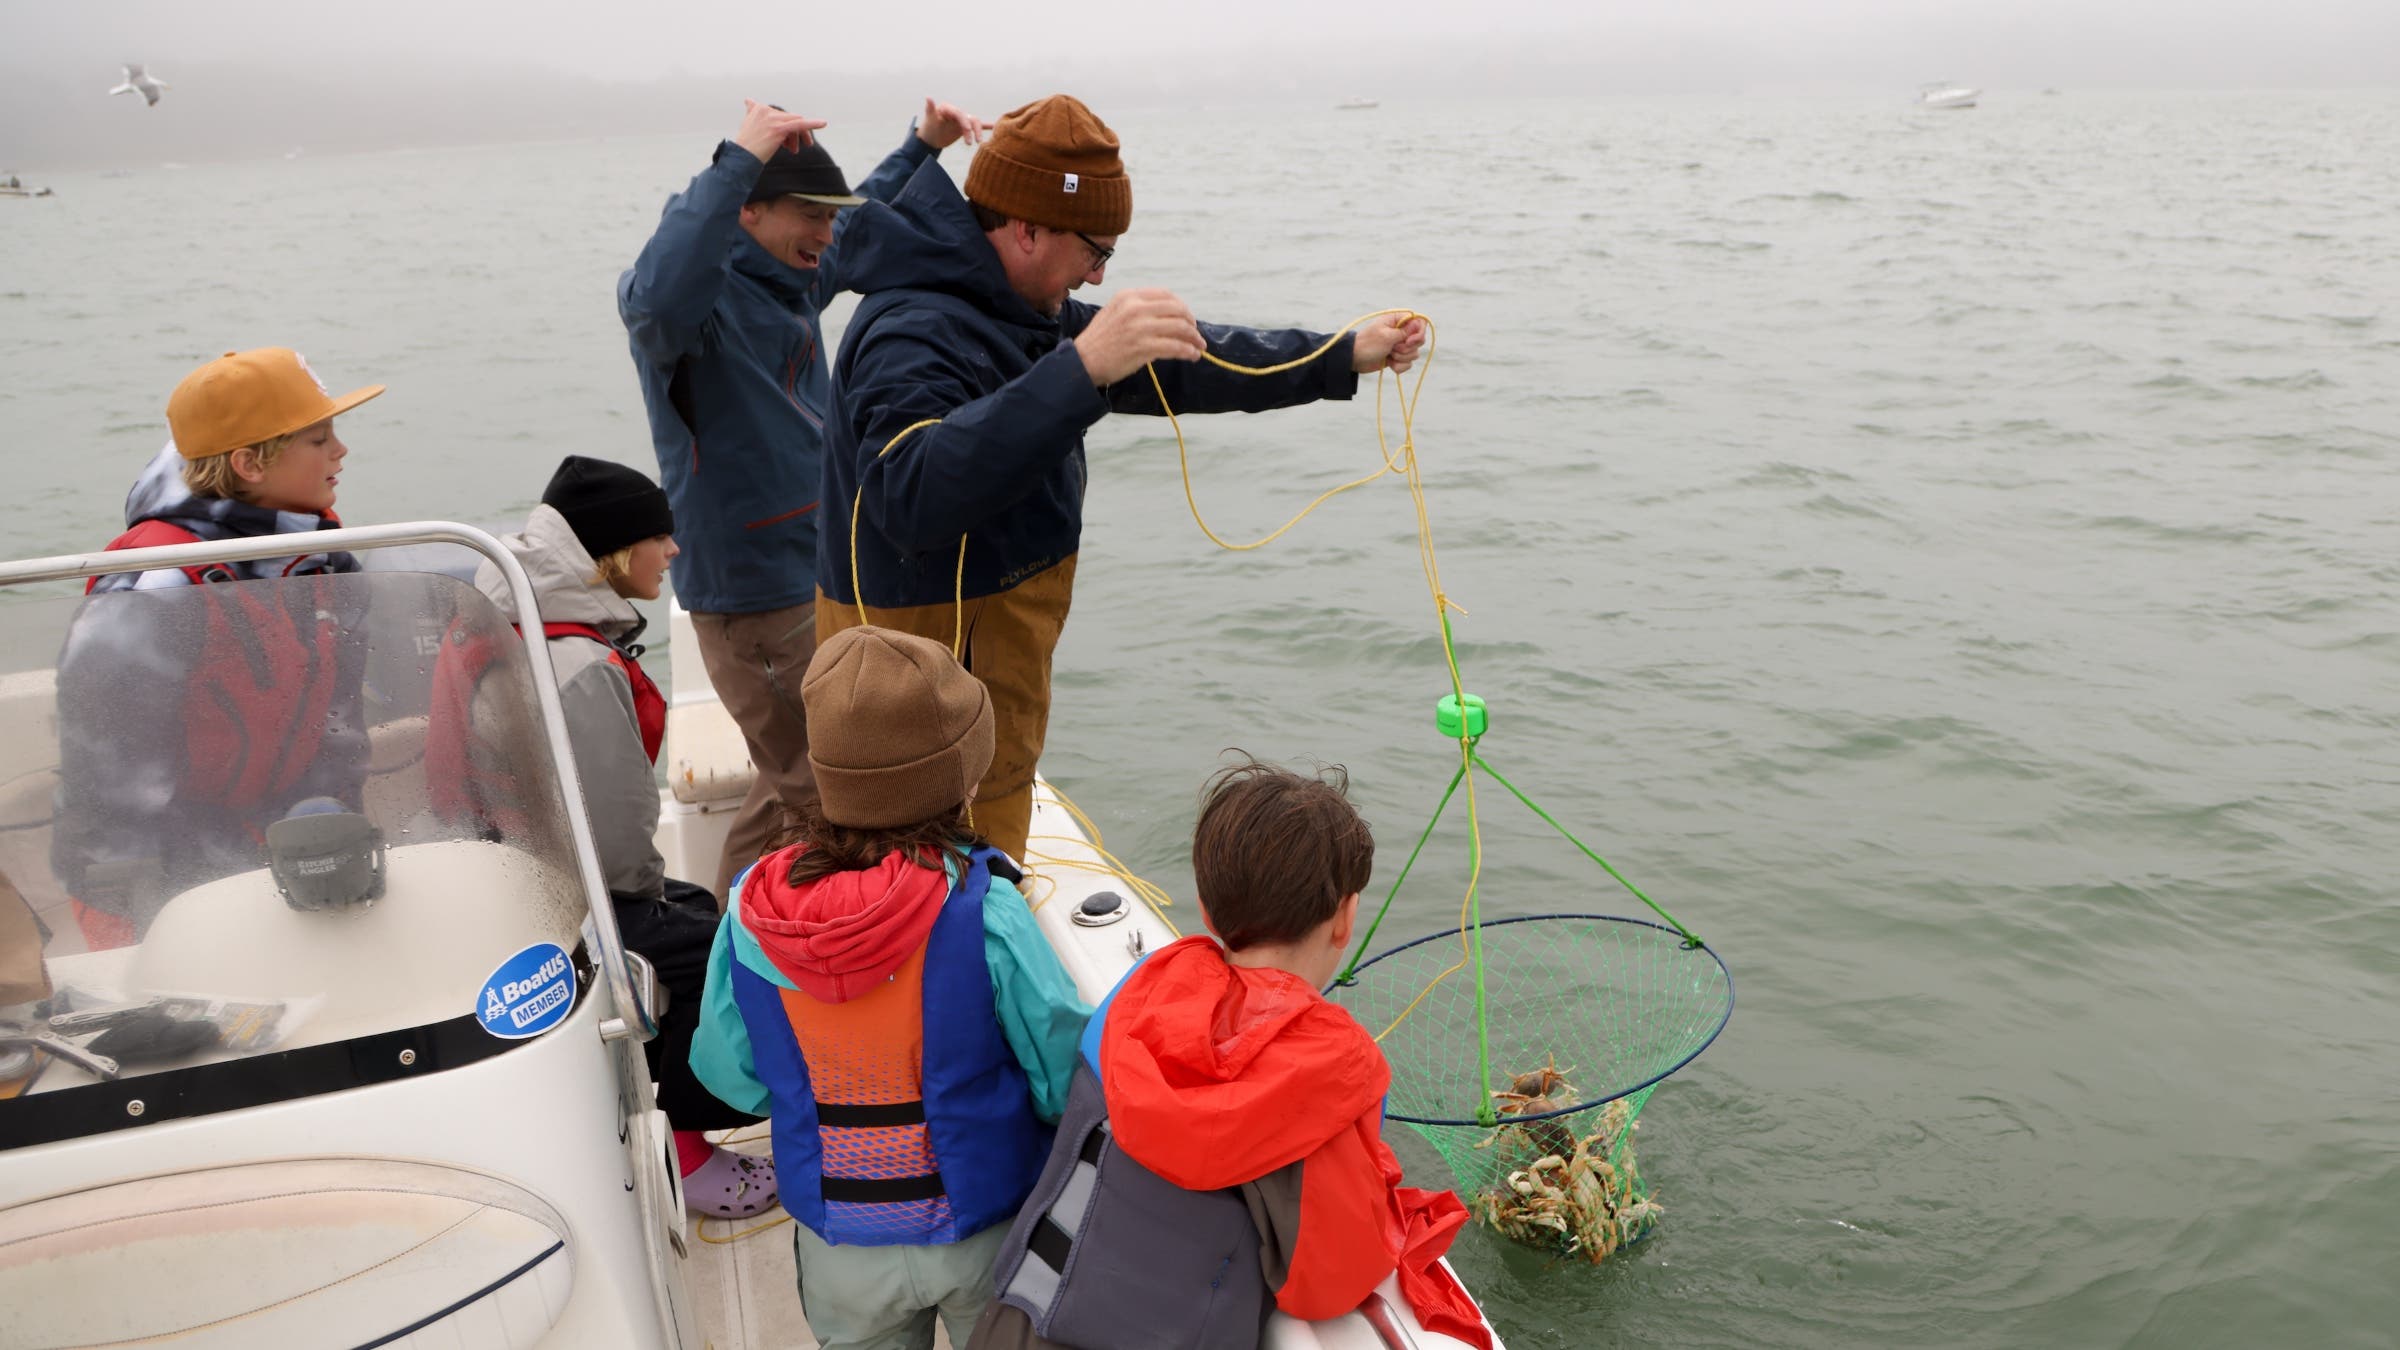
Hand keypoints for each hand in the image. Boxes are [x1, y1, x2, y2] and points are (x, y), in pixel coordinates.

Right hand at [734, 99, 827, 162]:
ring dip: (798, 138)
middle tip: (793, 149)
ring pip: (795, 124)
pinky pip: (800, 124)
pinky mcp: (779, 129)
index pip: (781, 115)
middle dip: (794, 134)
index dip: (786, 128)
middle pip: (790, 119)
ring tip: (794, 151)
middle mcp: (766, 110)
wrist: (741, 159)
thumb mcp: (748, 124)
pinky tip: (823, 123)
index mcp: (759, 108)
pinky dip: (813, 123)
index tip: (784, 141)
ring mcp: (772, 119)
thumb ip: (752, 111)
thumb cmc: (746, 146)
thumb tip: (748, 100)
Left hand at [916, 97, 988, 149]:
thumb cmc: (928, 128)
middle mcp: (957, 113)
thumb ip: (930, 108)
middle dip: (972, 129)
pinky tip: (995, 127)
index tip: (967, 130)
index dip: (963, 121)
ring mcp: (962, 120)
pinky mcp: (966, 127)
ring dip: (977, 132)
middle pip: (969, 119)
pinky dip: (986, 126)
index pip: (958, 113)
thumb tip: (928, 97)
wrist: (930, 139)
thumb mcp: (929, 119)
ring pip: (974, 123)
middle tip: (972, 141)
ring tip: (978, 142)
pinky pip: (977, 126)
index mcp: (948, 108)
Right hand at [1073, 288, 1208, 385]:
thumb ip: (1137, 308)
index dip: (1182, 306)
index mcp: (1128, 296)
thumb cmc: (1099, 341)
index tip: (1188, 318)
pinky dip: (1188, 351)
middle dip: (1192, 323)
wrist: (1082, 362)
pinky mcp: (1143, 347)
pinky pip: (1175, 347)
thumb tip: (1168, 314)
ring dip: (1194, 339)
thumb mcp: (1114, 312)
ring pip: (1180, 328)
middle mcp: (1135, 308)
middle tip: (1197, 335)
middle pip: (1177, 310)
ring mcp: (1139, 327)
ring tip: (1199, 348)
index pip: (1166, 295)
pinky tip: (1192, 356)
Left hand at [1350, 313, 1428, 373]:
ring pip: (1414, 354)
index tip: (1410, 341)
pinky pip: (1408, 364)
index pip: (1419, 322)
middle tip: (1393, 348)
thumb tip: (1419, 323)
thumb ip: (1405, 331)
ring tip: (1388, 355)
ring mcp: (1399, 345)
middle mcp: (1400, 331)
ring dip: (1401, 358)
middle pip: (1419, 340)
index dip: (1419, 333)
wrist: (1355, 360)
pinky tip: (1389, 364)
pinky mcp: (1397, 357)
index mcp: (1397, 320)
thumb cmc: (1368, 344)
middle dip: (1407, 348)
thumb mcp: (1386, 336)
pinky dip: (1399, 366)